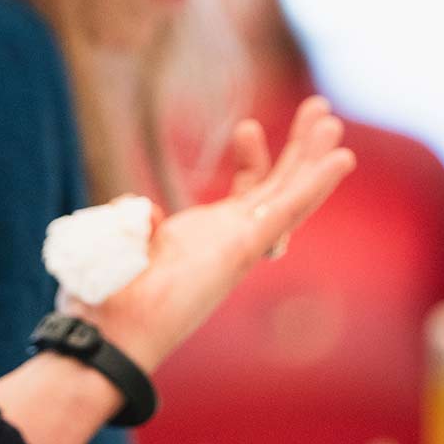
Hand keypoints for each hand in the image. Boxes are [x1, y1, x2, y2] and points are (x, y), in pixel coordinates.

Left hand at [86, 97, 354, 371]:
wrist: (103, 335)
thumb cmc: (105, 299)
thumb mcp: (119, 241)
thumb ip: (137, 221)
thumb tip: (148, 211)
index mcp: (206, 239)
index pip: (247, 193)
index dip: (254, 158)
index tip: (247, 126)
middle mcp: (229, 243)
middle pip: (278, 188)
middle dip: (300, 149)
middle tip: (319, 108)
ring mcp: (238, 247)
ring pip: (290, 195)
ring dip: (313, 157)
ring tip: (329, 117)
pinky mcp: (241, 251)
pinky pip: (287, 212)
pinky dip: (316, 184)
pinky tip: (341, 158)